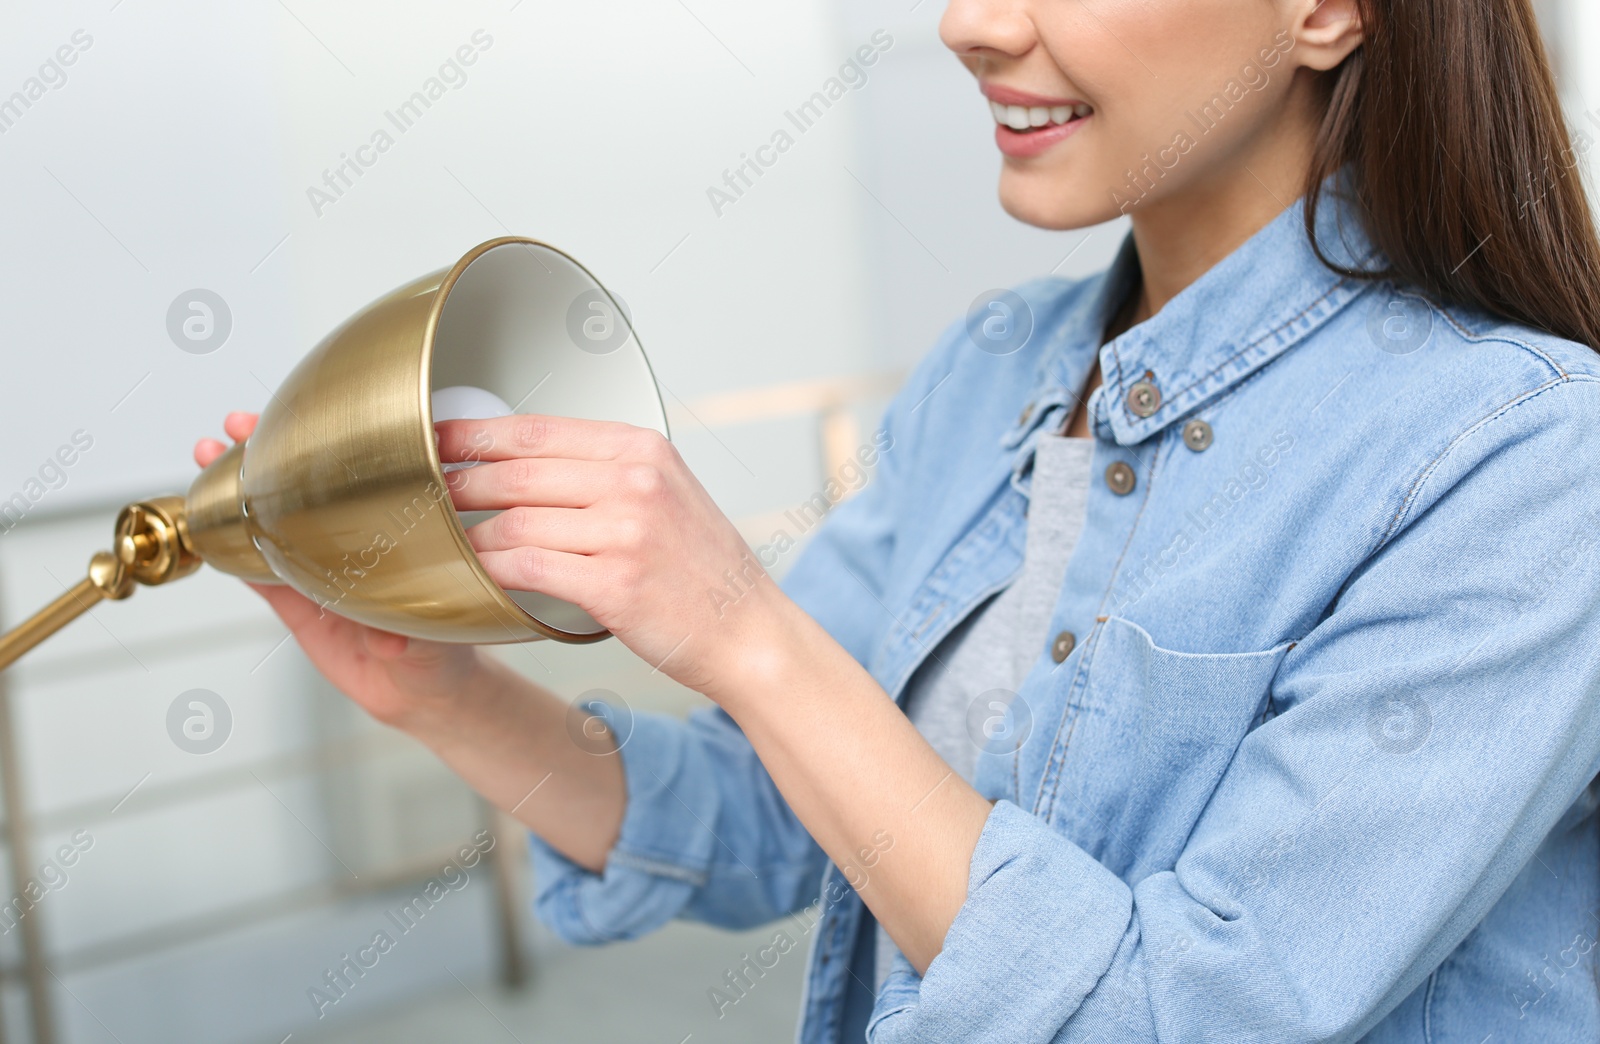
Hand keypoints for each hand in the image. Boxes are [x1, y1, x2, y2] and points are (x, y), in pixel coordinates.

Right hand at [195, 413, 494, 732]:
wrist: (424, 693)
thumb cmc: (446, 647)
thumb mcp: (434, 634)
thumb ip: (406, 633)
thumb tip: (388, 639)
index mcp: (391, 535)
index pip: (353, 484)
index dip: (324, 451)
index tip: (305, 423)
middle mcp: (351, 545)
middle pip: (303, 492)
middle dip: (266, 453)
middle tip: (236, 429)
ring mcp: (320, 571)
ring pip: (271, 523)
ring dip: (236, 491)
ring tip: (208, 456)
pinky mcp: (297, 605)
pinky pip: (258, 573)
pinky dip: (230, 549)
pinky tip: (206, 526)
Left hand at [435, 415, 790, 696]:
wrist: (749, 633)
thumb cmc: (703, 572)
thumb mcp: (669, 495)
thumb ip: (609, 473)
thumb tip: (528, 464)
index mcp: (643, 450)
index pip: (538, 429)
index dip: (475, 434)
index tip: (434, 438)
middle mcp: (635, 482)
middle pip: (516, 472)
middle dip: (458, 482)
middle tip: (423, 494)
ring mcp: (626, 532)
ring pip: (514, 522)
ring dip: (468, 535)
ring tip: (445, 543)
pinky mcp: (614, 585)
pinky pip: (527, 568)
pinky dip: (491, 571)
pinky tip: (474, 577)